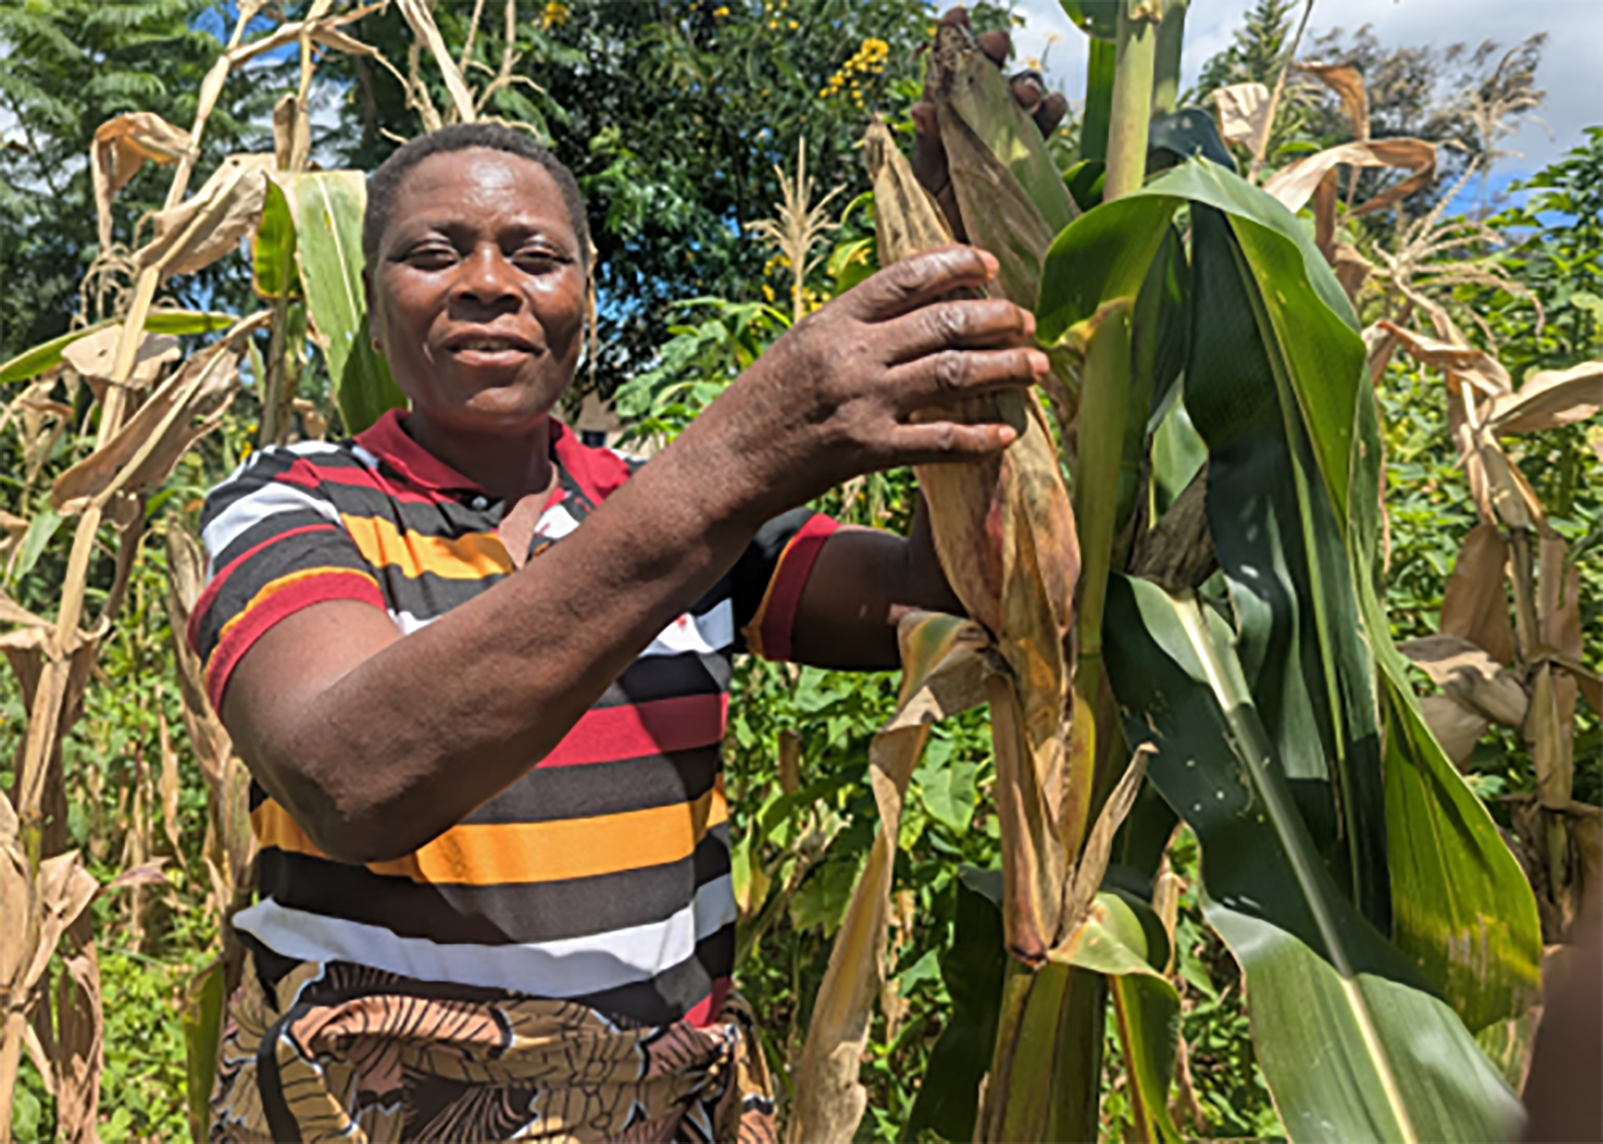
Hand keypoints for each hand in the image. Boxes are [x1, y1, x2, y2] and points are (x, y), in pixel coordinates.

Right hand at [682, 245, 1047, 522]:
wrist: (723, 466)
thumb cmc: (759, 406)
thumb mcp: (799, 348)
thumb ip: (851, 329)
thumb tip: (911, 311)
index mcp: (832, 320)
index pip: (906, 277)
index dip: (956, 265)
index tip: (990, 265)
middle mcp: (851, 354)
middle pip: (944, 322)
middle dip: (998, 318)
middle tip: (1027, 322)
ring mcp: (861, 402)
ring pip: (953, 373)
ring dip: (1004, 368)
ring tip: (1036, 367)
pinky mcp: (867, 450)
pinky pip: (939, 441)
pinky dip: (979, 437)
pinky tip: (1007, 434)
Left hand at [911, 7, 1068, 239]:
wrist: (964, 265)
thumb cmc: (936, 217)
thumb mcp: (926, 178)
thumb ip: (929, 142)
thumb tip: (922, 108)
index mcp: (944, 116)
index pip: (949, 69)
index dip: (954, 36)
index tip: (957, 16)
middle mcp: (977, 119)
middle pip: (990, 72)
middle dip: (995, 51)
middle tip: (995, 45)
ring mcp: (1006, 137)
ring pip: (1022, 95)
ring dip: (1026, 84)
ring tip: (1024, 93)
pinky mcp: (1030, 159)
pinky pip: (1045, 127)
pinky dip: (1052, 111)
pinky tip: (1052, 107)